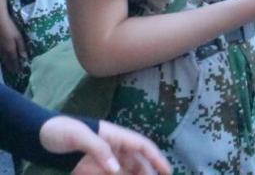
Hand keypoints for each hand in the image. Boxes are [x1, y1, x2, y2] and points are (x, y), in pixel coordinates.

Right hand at [0, 10, 26, 71]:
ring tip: (8, 68)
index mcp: (10, 49)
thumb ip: (21, 47)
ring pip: (2, 58)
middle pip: (7, 61)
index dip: (16, 67)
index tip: (18, 72)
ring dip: (6, 64)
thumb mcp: (18, 37)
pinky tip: (2, 59)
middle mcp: (3, 51)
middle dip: (10, 67)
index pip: (14, 61)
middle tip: (14, 72)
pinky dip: (1, 58)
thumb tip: (24, 58)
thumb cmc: (10, 28)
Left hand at [39, 116, 170, 174]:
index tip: (167, 172)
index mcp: (116, 136)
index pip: (142, 146)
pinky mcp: (91, 171)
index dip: (157, 158)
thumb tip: (116, 169)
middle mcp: (114, 149)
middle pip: (138, 163)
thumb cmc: (61, 131)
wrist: (38, 137)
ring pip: (126, 172)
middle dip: (148, 173)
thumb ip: (99, 150)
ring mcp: (103, 161)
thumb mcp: (79, 135)